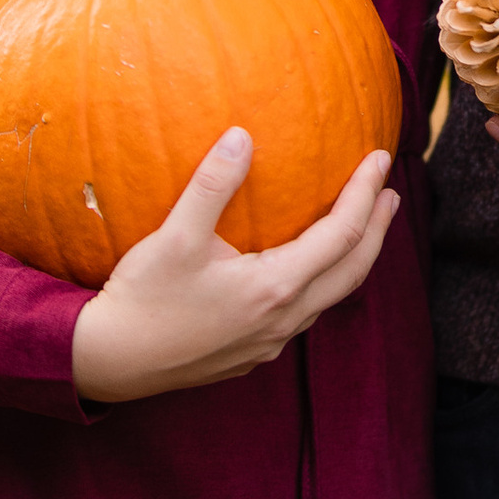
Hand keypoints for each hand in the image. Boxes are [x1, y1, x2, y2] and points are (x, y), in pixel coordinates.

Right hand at [68, 133, 398, 400]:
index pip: (341, 235)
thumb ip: (212, 185)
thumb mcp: (174, 236)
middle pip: (352, 271)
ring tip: (360, 225)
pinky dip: (323, 281)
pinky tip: (306, 266)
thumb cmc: (141, 298)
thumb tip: (242, 136)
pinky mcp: (251, 353)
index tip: (378, 158)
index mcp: (274, 288)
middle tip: (389, 193)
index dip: (364, 194)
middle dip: (376, 230)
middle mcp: (282, 319)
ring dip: (352, 258)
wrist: (109, 363)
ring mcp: (268, 342)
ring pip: (330, 297)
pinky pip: (305, 313)